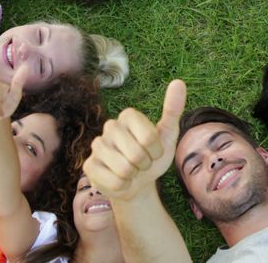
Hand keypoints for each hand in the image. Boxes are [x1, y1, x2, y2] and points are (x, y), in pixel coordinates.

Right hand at [83, 80, 186, 201]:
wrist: (138, 183)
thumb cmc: (153, 157)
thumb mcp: (167, 136)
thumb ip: (173, 110)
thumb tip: (179, 82)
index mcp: (128, 115)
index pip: (148, 137)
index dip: (156, 151)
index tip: (154, 151)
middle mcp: (110, 126)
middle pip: (136, 154)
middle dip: (145, 164)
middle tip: (142, 163)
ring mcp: (97, 145)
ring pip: (124, 169)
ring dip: (133, 176)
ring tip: (131, 171)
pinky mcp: (89, 166)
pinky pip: (114, 182)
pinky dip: (123, 186)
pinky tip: (120, 180)